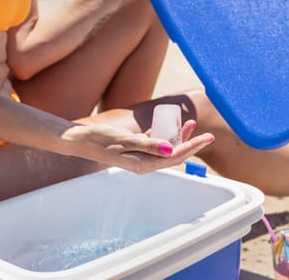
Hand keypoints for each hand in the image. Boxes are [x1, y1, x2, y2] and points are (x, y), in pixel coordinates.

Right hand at [62, 119, 213, 173]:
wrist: (80, 139)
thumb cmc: (101, 140)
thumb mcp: (125, 141)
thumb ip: (149, 146)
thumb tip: (171, 150)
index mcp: (143, 165)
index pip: (175, 157)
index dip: (193, 147)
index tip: (207, 138)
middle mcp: (144, 163)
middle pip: (174, 154)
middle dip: (192, 144)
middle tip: (208, 135)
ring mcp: (140, 156)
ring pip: (166, 147)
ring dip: (179, 137)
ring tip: (190, 124)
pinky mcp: (135, 148)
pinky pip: (155, 142)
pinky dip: (164, 133)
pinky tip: (170, 124)